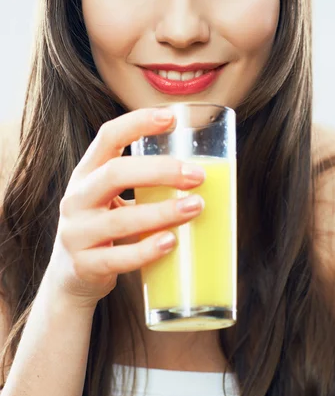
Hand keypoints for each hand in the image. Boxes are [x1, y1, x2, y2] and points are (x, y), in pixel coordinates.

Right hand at [45, 107, 204, 309]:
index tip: (171, 117)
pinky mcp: (84, 266)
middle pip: (115, 173)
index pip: (107, 137)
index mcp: (87, 174)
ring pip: (121, 220)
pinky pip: (118, 258)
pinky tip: (171, 242)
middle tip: (197, 175)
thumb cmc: (105, 228)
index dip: (137, 123)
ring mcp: (77, 233)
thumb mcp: (111, 198)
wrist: (70, 277)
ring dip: (163, 212)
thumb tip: (202, 170)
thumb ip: (143, 184)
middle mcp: (76, 199)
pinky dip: (147, 250)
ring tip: (195, 207)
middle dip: (160, 171)